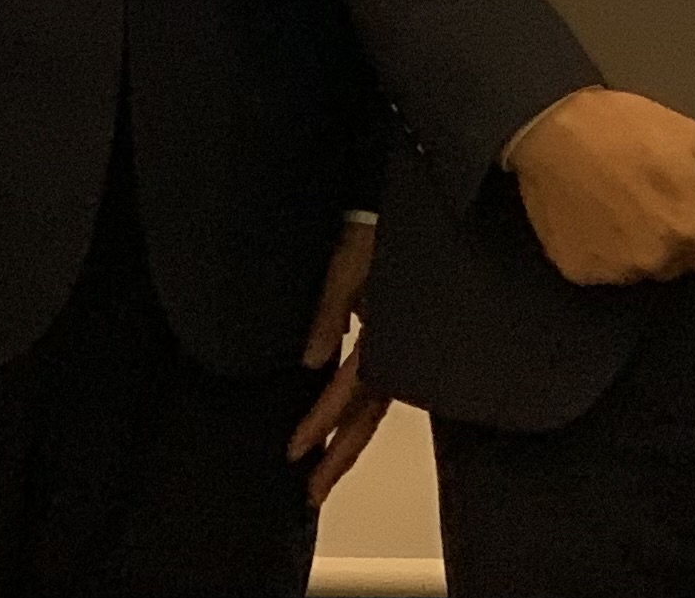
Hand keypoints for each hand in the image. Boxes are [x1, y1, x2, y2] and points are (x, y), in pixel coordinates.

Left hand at [284, 218, 392, 503]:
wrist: (395, 200)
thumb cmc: (368, 229)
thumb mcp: (345, 267)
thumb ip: (330, 314)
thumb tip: (312, 363)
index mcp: (382, 334)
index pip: (348, 391)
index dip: (321, 423)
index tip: (295, 454)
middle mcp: (394, 348)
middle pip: (367, 415)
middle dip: (339, 456)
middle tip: (313, 494)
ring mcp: (398, 343)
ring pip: (373, 404)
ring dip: (349, 439)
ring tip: (325, 472)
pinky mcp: (393, 332)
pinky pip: (377, 380)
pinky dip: (357, 407)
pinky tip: (343, 422)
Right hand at [506, 87, 694, 285]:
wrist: (552, 125)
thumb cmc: (628, 127)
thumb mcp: (690, 142)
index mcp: (691, 231)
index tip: (680, 200)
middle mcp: (657, 261)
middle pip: (677, 266)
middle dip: (671, 240)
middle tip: (647, 197)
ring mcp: (615, 271)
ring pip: (640, 270)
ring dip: (636, 247)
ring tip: (616, 202)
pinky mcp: (579, 272)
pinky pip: (602, 271)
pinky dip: (600, 251)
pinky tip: (590, 215)